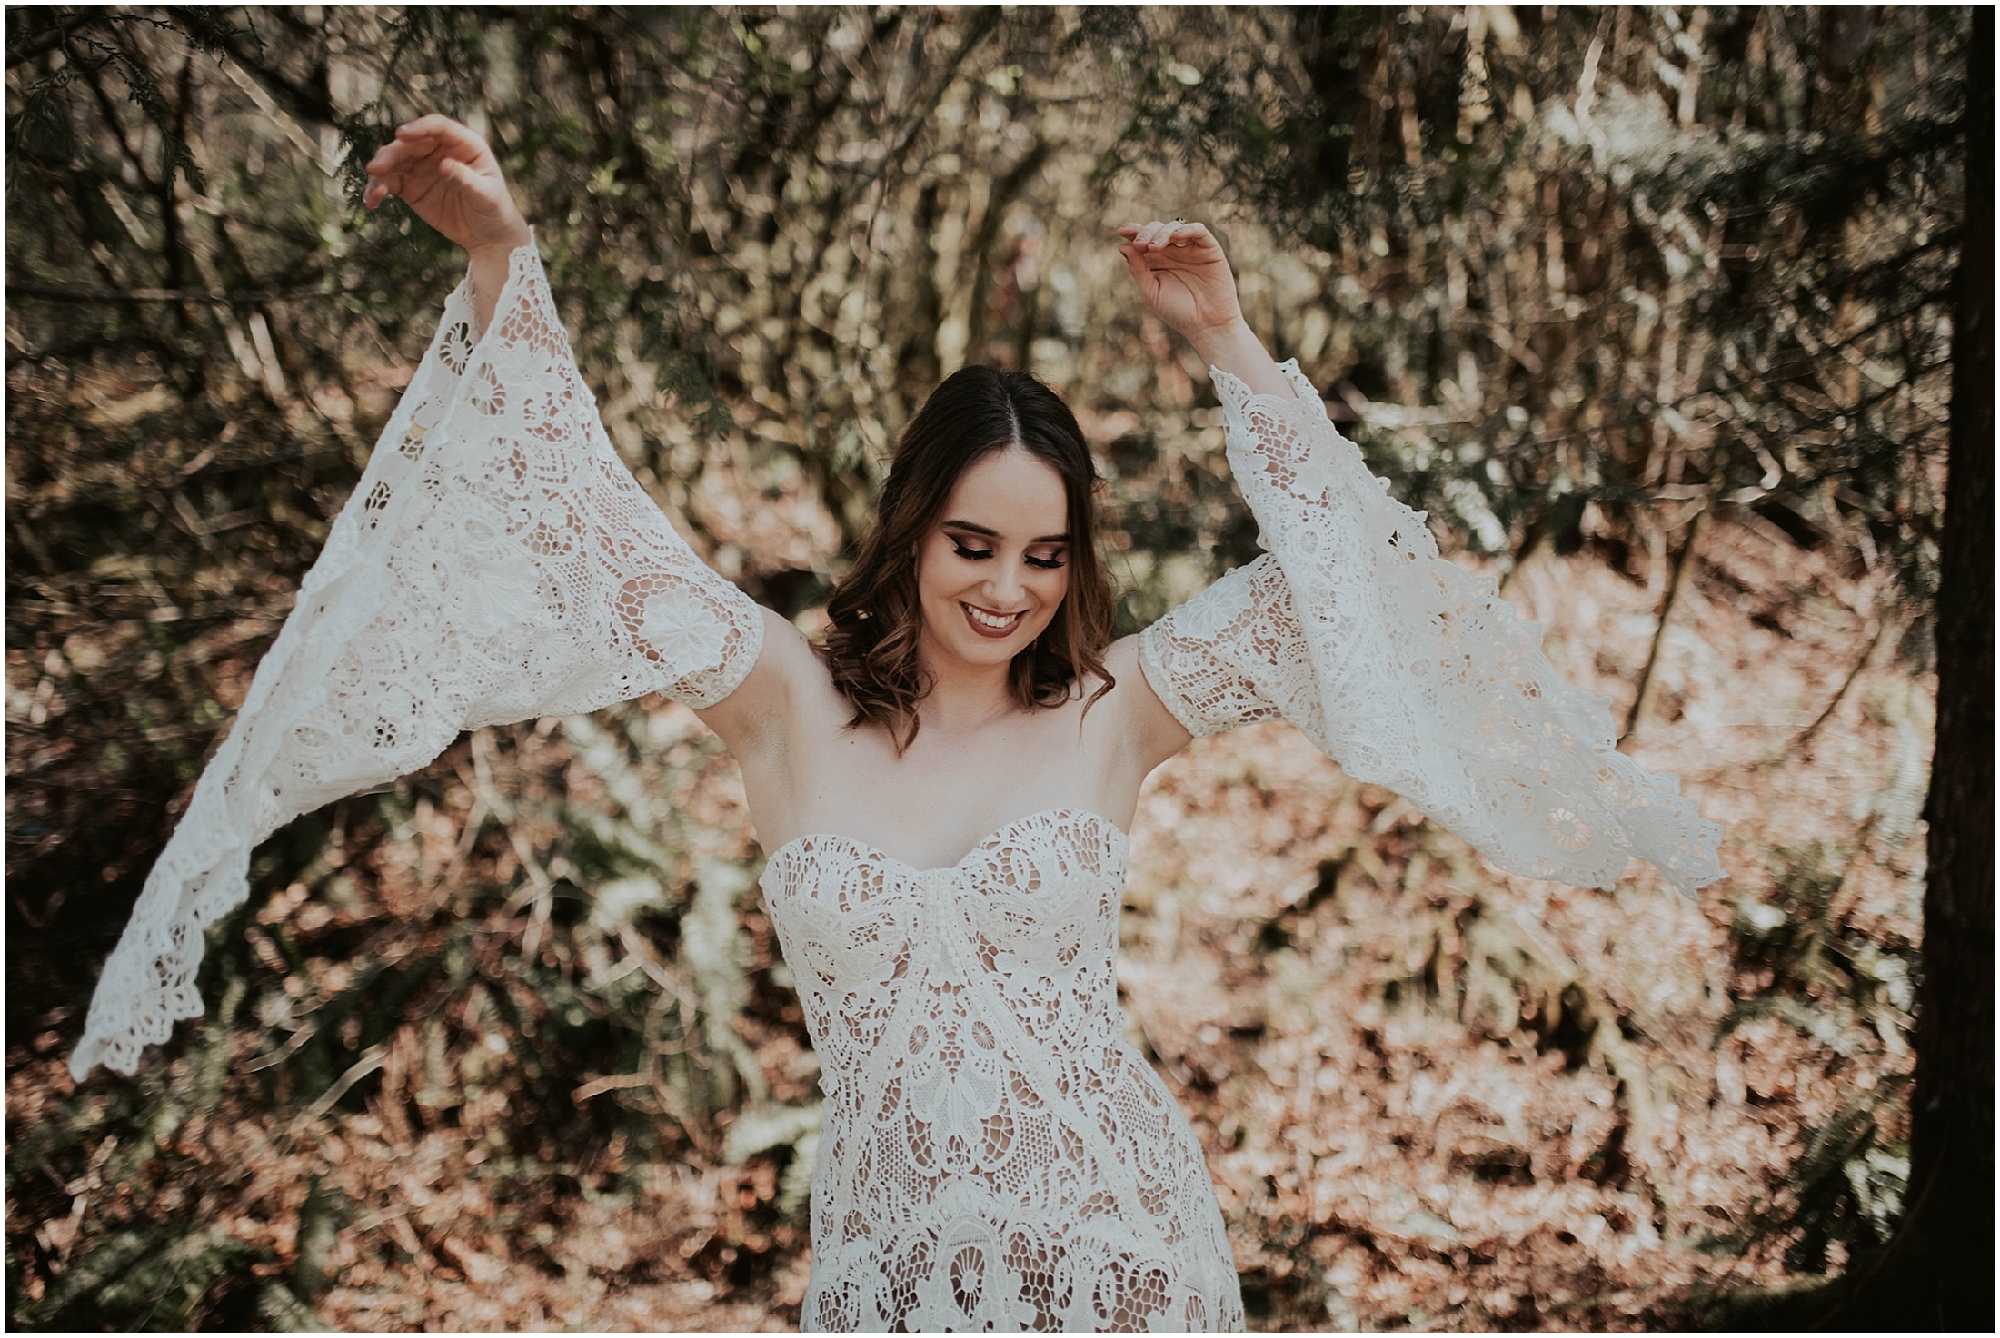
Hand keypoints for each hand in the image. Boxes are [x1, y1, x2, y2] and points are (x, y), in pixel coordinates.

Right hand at [364, 114, 529, 257]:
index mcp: (464, 144)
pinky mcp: (411, 187)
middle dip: (390, 154)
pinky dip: (377, 189)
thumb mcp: (487, 196)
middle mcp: (439, 150)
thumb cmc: (495, 210)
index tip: (400, 135)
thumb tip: (443, 165)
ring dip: (379, 172)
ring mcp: (422, 167)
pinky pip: (389, 182)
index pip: (438, 127)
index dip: (418, 128)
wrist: (489, 236)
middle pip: (409, 144)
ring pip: (394, 161)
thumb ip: (466, 179)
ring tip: (373, 191)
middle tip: (376, 168)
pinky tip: (370, 201)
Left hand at [1116, 219, 1244, 345]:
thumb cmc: (1177, 312)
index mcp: (1156, 261)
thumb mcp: (1151, 292)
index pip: (1142, 240)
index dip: (1132, 231)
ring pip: (1175, 227)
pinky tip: (1176, 236)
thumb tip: (1123, 246)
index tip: (1121, 231)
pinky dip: (1187, 229)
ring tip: (1154, 247)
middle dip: (1146, 232)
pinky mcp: (1209, 249)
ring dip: (1163, 232)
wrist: (1206, 325)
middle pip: (1157, 230)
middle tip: (1140, 244)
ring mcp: (1190, 249)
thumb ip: (1138, 269)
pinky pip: (1199, 231)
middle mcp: (1172, 251)